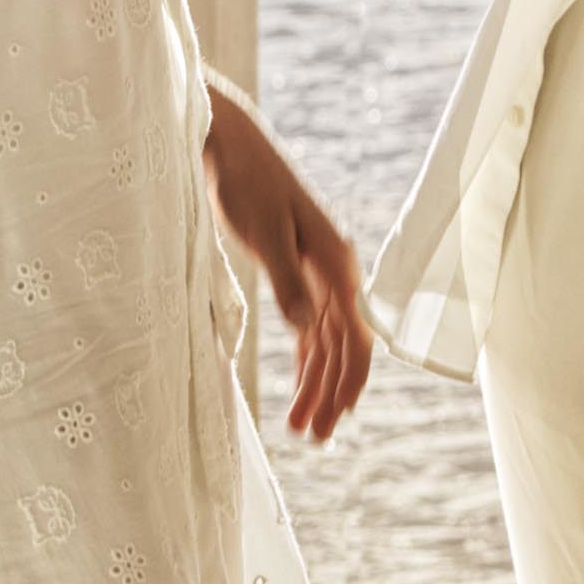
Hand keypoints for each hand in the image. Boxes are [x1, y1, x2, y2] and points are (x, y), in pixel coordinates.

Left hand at [201, 90, 371, 442]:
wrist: (227, 146)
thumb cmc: (243, 183)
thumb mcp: (262, 233)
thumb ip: (288, 281)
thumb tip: (309, 327)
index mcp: (335, 263)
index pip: (355, 336)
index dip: (347, 381)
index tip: (332, 419)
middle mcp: (334, 271)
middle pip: (345, 345)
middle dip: (332, 392)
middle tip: (313, 438)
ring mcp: (317, 271)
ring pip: (329, 340)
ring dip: (320, 381)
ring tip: (304, 425)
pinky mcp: (295, 269)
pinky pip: (313, 325)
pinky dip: (310, 357)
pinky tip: (302, 383)